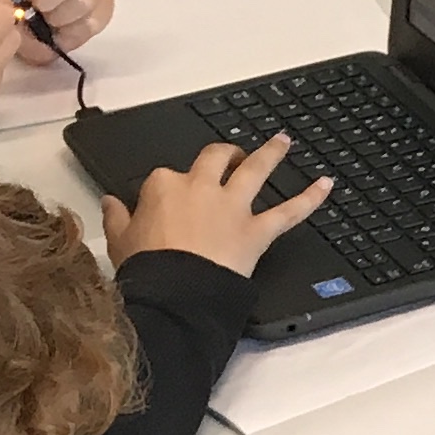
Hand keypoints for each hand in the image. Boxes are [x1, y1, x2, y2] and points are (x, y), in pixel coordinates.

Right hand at [101, 132, 328, 277]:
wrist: (175, 293)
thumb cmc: (148, 269)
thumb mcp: (119, 241)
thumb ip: (115, 217)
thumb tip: (108, 202)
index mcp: (163, 186)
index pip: (168, 177)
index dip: (172, 187)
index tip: (172, 199)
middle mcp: (200, 187)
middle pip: (215, 158)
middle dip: (225, 152)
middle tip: (232, 153)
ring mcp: (231, 206)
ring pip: (254, 170)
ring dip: (271, 153)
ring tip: (284, 141)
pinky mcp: (255, 231)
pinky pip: (288, 211)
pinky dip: (309, 198)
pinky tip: (326, 185)